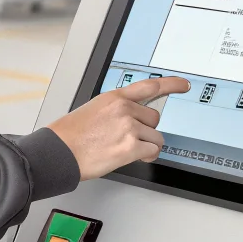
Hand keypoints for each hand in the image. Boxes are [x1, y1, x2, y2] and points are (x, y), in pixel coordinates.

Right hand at [47, 75, 190, 180]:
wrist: (58, 152)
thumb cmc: (69, 135)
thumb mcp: (93, 110)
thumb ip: (116, 110)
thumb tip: (131, 118)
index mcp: (115, 98)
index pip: (150, 85)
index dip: (172, 84)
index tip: (184, 84)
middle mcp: (124, 109)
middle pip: (155, 118)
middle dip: (146, 129)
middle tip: (130, 137)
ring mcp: (128, 127)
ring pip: (156, 137)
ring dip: (147, 145)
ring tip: (128, 149)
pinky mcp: (130, 147)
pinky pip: (152, 151)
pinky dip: (147, 156)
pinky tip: (136, 157)